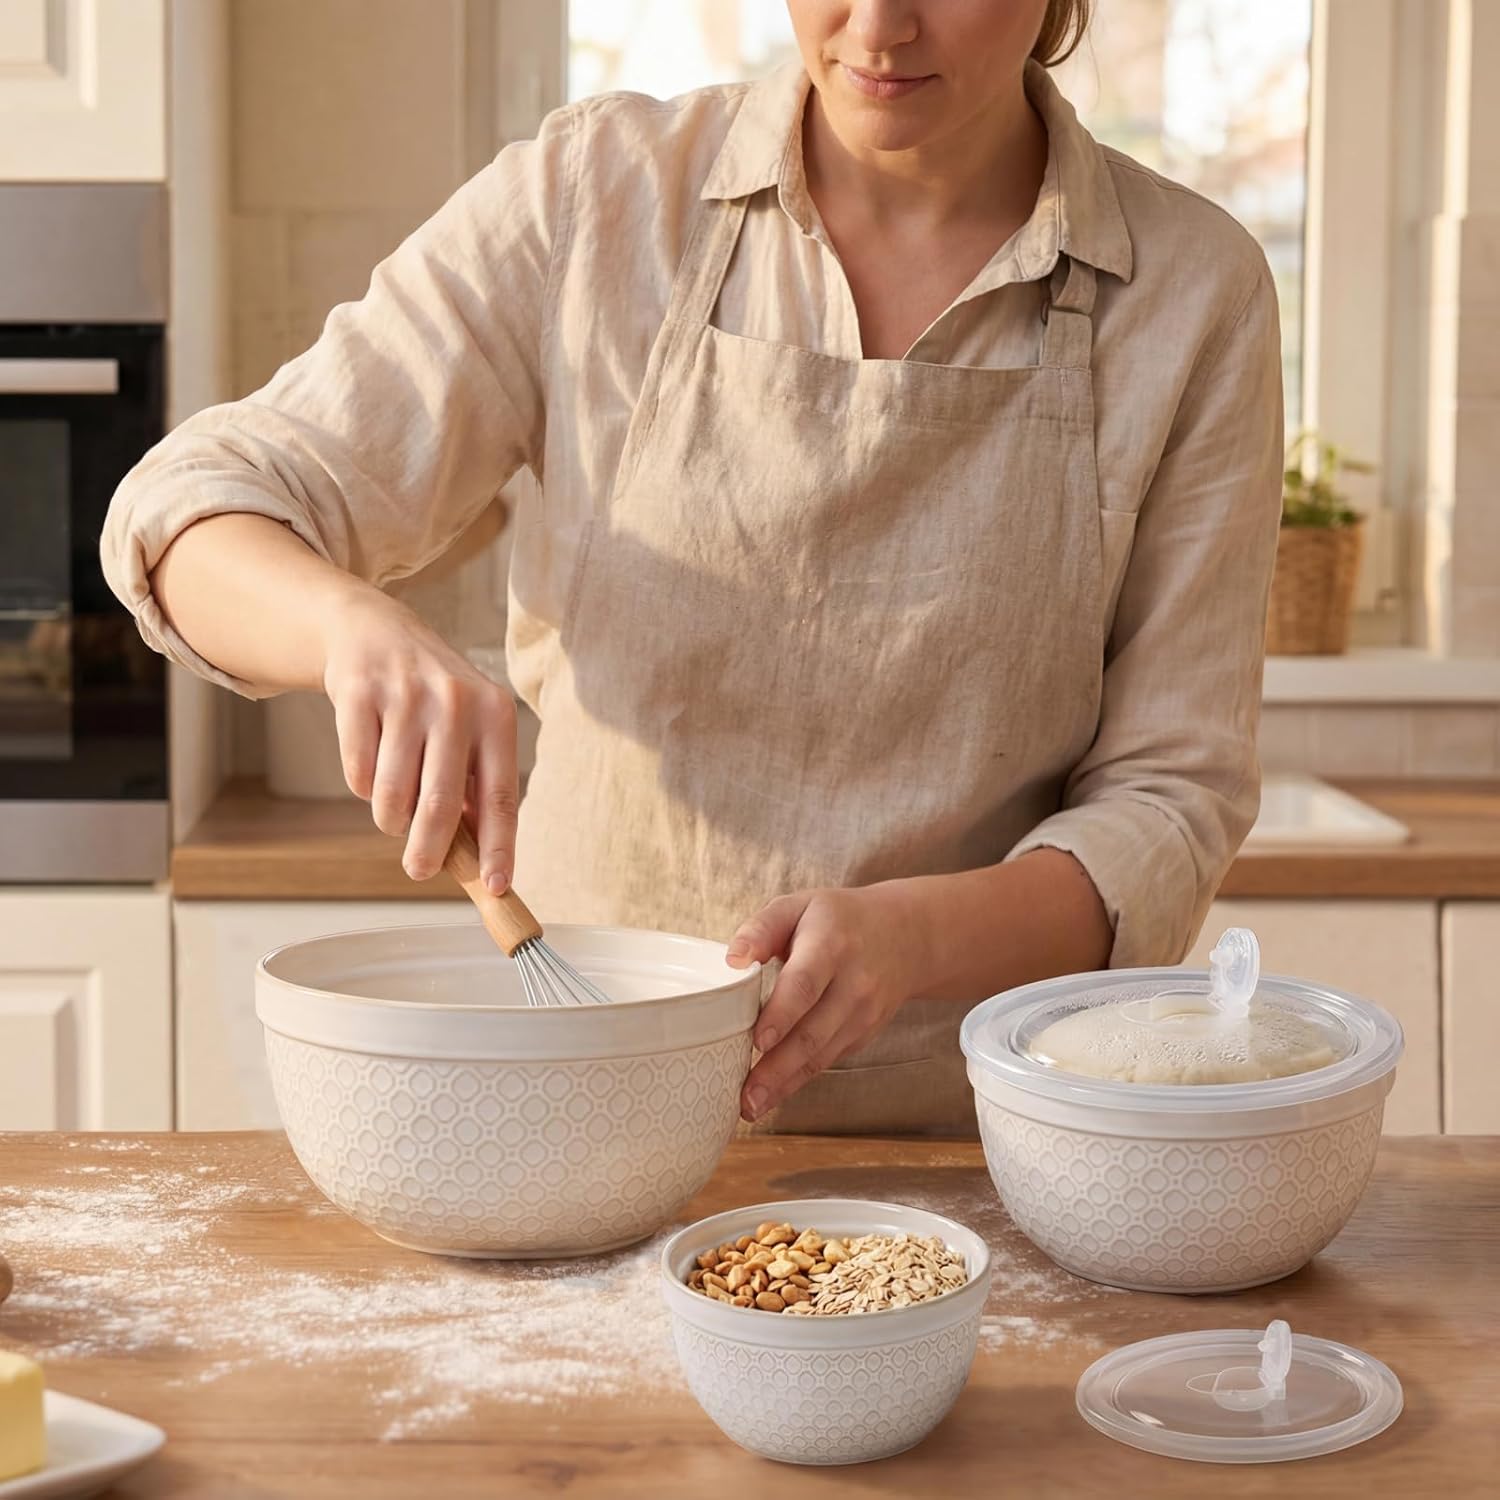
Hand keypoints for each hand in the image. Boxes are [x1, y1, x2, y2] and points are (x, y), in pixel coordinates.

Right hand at [320, 591, 517, 889]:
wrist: (376, 632)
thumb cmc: (434, 699)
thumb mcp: (471, 729)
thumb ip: (477, 787)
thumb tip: (480, 862)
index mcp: (496, 716)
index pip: (502, 796)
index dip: (499, 846)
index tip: (496, 885)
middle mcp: (457, 702)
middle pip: (443, 804)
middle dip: (429, 851)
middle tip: (419, 871)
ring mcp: (407, 696)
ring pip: (394, 795)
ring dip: (391, 818)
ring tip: (395, 807)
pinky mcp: (359, 694)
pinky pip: (359, 773)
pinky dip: (363, 785)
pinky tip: (372, 764)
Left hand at [725, 882, 926, 1122]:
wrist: (905, 935)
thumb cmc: (838, 920)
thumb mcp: (800, 906)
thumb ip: (762, 928)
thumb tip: (732, 959)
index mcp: (831, 944)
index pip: (805, 984)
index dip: (781, 1014)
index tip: (757, 1041)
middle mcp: (853, 983)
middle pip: (812, 1031)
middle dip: (777, 1068)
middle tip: (745, 1096)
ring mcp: (863, 1013)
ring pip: (821, 1055)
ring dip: (785, 1084)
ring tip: (751, 1107)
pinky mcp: (863, 1033)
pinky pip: (828, 1060)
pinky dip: (799, 1080)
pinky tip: (773, 1095)